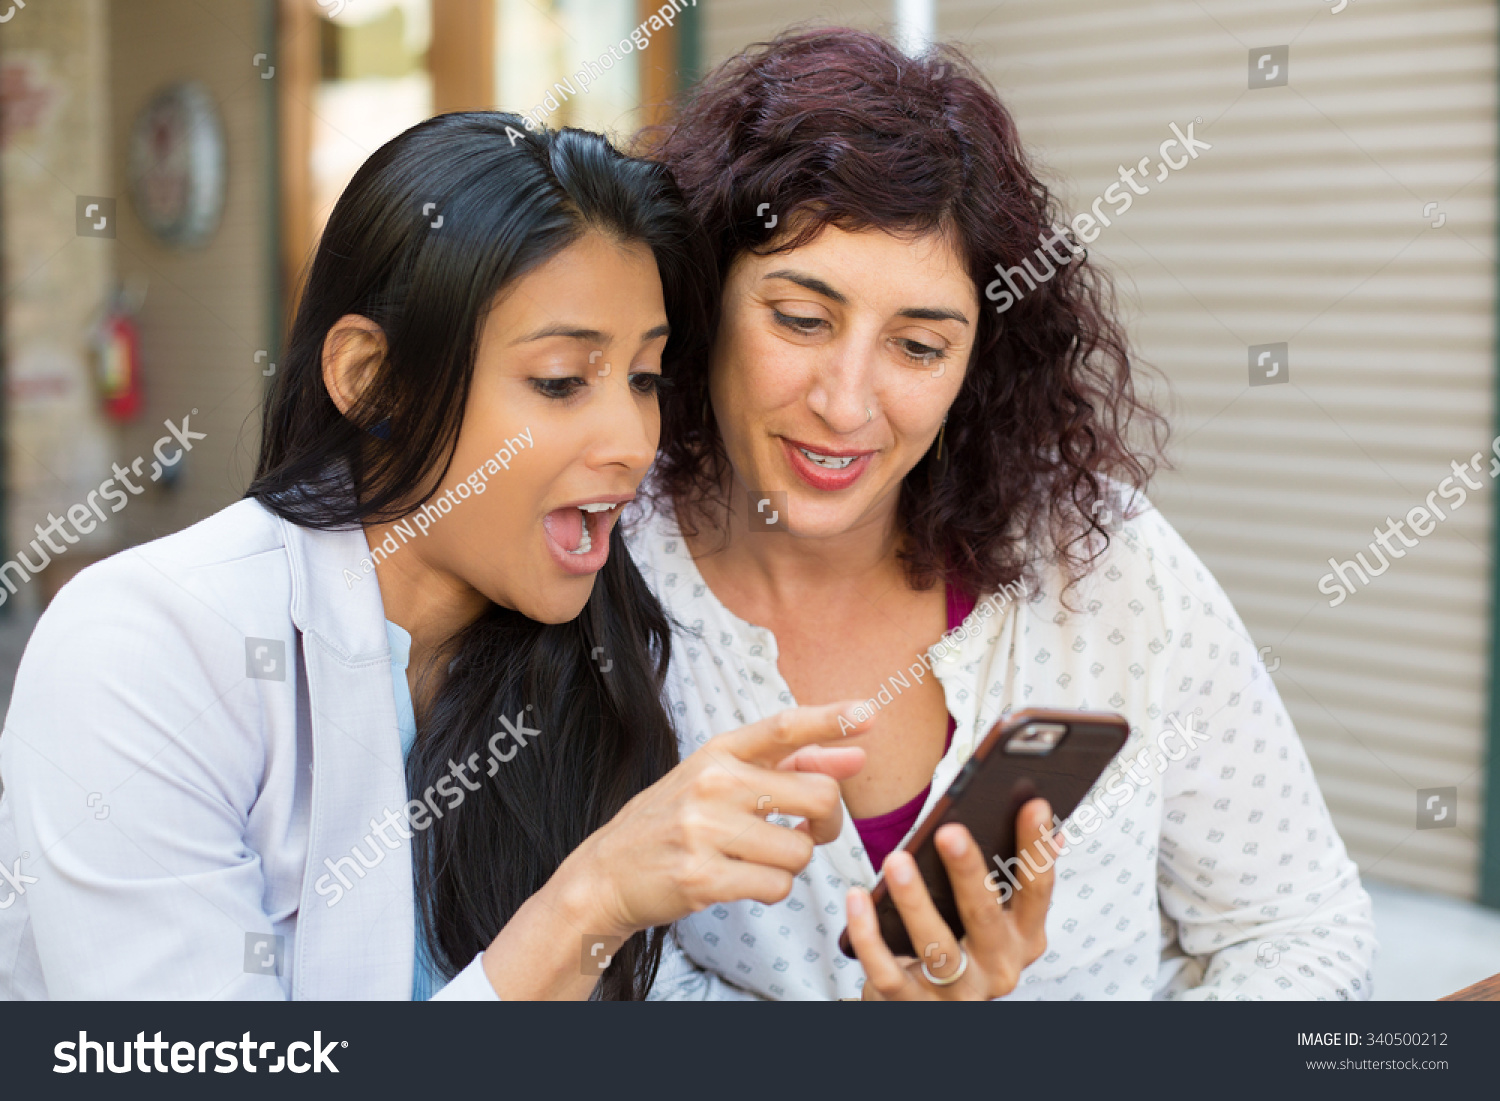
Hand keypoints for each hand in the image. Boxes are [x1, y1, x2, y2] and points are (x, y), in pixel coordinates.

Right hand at [553, 701, 868, 938]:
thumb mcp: (721, 780)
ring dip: (789, 863)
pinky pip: (777, 886)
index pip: (783, 728)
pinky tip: (740, 881)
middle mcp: (713, 783)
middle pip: (818, 796)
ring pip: (800, 851)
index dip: (830, 720)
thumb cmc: (675, 822)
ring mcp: (705, 830)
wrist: (606, 873)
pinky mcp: (703, 878)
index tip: (868, 714)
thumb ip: (789, 766)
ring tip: (754, 859)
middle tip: (808, 831)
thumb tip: (855, 757)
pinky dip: (770, 890)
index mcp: (719, 753)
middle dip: (827, 822)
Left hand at [845, 798, 1059, 1000]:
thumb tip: (1038, 813)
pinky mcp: (911, 1004)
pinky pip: (886, 970)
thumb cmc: (960, 944)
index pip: (1037, 890)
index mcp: (1024, 937)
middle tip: (949, 830)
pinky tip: (857, 897)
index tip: (1034, 804)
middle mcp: (998, 968)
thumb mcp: (994, 917)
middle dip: (967, 872)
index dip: (1036, 849)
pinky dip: (868, 933)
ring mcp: (957, 991)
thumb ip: (1011, 874)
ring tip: (897, 860)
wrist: (927, 1010)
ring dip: (914, 900)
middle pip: (984, 916)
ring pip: (935, 945)